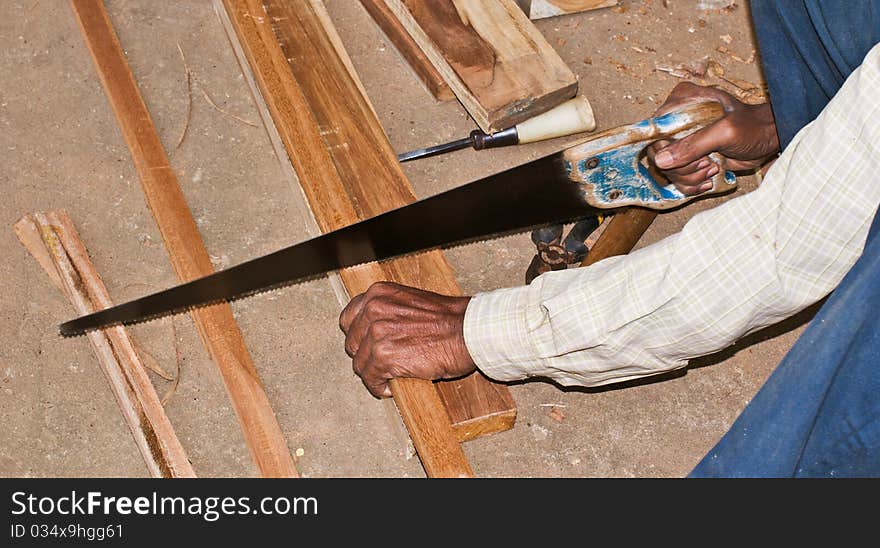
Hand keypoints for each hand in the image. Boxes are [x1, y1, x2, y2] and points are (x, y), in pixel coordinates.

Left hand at [339, 281, 476, 397]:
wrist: (468, 331)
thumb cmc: (448, 319)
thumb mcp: (410, 302)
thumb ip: (388, 312)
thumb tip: (372, 331)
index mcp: (378, 293)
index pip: (348, 318)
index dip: (357, 336)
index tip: (365, 345)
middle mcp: (373, 309)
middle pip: (351, 343)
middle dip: (365, 356)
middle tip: (380, 364)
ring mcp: (377, 333)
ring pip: (359, 364)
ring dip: (373, 374)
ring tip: (389, 377)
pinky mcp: (384, 356)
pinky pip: (371, 379)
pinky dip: (379, 387)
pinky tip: (392, 386)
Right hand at [649, 82, 779, 195]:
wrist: (768, 139)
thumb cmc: (753, 128)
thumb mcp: (725, 132)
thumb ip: (693, 145)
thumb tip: (660, 161)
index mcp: (681, 102)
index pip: (654, 131)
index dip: (667, 151)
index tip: (694, 157)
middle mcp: (675, 121)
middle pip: (658, 155)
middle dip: (683, 167)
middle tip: (709, 162)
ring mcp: (680, 142)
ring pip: (667, 170)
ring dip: (690, 177)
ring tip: (713, 167)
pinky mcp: (688, 158)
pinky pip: (676, 179)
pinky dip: (691, 184)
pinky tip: (709, 178)